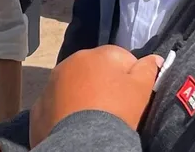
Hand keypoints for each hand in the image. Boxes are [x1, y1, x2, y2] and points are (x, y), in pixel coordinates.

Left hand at [30, 46, 161, 146]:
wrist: (83, 141)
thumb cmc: (116, 111)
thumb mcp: (141, 89)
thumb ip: (148, 69)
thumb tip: (154, 58)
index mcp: (98, 54)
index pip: (120, 58)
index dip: (130, 76)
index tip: (132, 95)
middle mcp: (72, 61)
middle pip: (94, 69)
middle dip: (103, 82)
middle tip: (113, 106)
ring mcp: (53, 81)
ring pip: (73, 83)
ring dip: (82, 93)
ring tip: (93, 115)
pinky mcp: (40, 103)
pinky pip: (57, 102)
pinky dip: (64, 109)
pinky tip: (74, 123)